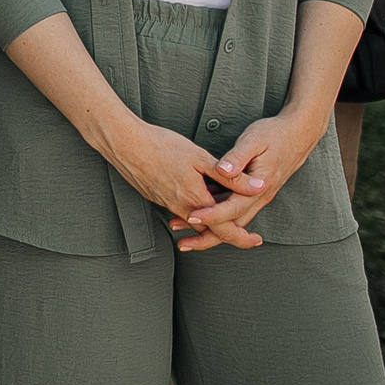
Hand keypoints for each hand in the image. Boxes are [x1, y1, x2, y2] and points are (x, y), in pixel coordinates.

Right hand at [97, 116, 265, 250]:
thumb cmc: (162, 146)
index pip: (224, 230)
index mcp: (196, 199)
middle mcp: (181, 207)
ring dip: (211, 220)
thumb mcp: (202, 158)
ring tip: (225, 211)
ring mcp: (166, 204)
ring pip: (195, 220)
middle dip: (229, 234)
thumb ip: (232, 176)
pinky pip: (180, 211)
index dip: (243, 238)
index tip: (256, 240)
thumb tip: (259, 186)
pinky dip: (195, 210)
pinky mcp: (156, 197)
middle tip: (247, 234)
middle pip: (210, 230)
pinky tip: (198, 195)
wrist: (125, 143)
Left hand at [172, 114, 326, 251]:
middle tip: (183, 243)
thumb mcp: (254, 140)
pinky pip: (235, 209)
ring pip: (233, 220)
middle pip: (233, 225)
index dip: (211, 214)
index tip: (190, 216)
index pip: (232, 208)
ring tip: (184, 230)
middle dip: (208, 235)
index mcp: (259, 186)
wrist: (299, 134)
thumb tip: (222, 170)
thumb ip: (237, 157)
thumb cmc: (274, 134)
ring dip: (211, 228)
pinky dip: (217, 214)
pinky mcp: (254, 192)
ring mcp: (258, 196)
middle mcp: (259, 197)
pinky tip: (199, 210)